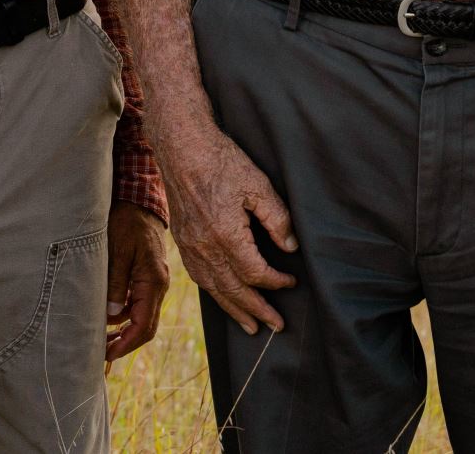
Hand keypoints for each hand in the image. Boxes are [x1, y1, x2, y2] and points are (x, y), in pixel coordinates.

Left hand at [104, 201, 170, 360]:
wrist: (139, 201)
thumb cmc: (128, 223)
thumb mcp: (118, 251)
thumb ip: (116, 284)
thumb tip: (111, 316)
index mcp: (153, 282)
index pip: (144, 326)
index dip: (126, 344)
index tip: (107, 355)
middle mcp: (157, 286)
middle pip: (145, 327)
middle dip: (124, 343)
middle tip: (101, 354)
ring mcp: (153, 282)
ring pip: (140, 317)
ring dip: (122, 331)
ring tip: (99, 338)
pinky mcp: (146, 278)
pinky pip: (136, 305)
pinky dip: (122, 316)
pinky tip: (106, 318)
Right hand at [162, 125, 296, 334]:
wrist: (183, 148)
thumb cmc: (222, 162)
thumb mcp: (258, 186)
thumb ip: (277, 219)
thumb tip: (291, 247)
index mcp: (226, 235)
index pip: (255, 273)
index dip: (275, 282)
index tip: (290, 282)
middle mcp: (205, 248)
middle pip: (234, 290)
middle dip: (257, 310)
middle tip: (276, 326)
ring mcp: (190, 247)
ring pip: (214, 289)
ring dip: (234, 310)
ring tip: (251, 326)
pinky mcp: (182, 241)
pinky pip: (199, 277)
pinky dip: (215, 293)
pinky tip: (224, 298)